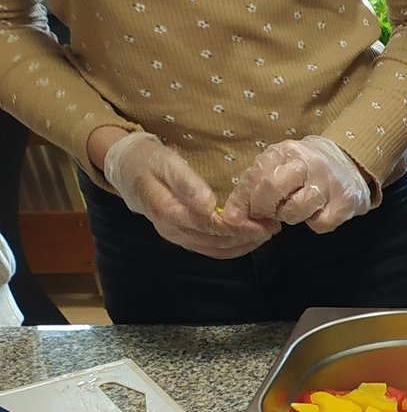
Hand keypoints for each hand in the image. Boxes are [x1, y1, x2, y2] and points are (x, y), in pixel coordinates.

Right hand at [96, 130, 275, 258]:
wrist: (128, 170)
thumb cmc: (148, 161)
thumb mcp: (166, 163)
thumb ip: (186, 183)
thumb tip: (208, 204)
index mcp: (169, 213)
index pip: (211, 227)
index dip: (238, 227)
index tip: (261, 221)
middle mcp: (174, 231)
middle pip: (217, 242)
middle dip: (248, 236)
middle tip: (272, 226)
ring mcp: (179, 237)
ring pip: (218, 250)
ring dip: (245, 244)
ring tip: (267, 232)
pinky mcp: (185, 238)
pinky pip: (213, 250)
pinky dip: (235, 246)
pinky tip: (251, 237)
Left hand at [222, 136, 372, 233]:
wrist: (349, 163)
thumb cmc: (304, 170)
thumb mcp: (278, 167)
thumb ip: (253, 187)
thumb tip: (232, 217)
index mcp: (285, 151)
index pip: (254, 177)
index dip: (246, 200)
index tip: (249, 211)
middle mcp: (307, 163)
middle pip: (271, 188)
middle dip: (264, 208)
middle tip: (270, 213)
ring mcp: (328, 182)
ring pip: (295, 210)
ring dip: (290, 217)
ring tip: (297, 208)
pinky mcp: (345, 201)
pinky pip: (319, 224)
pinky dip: (315, 223)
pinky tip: (318, 212)